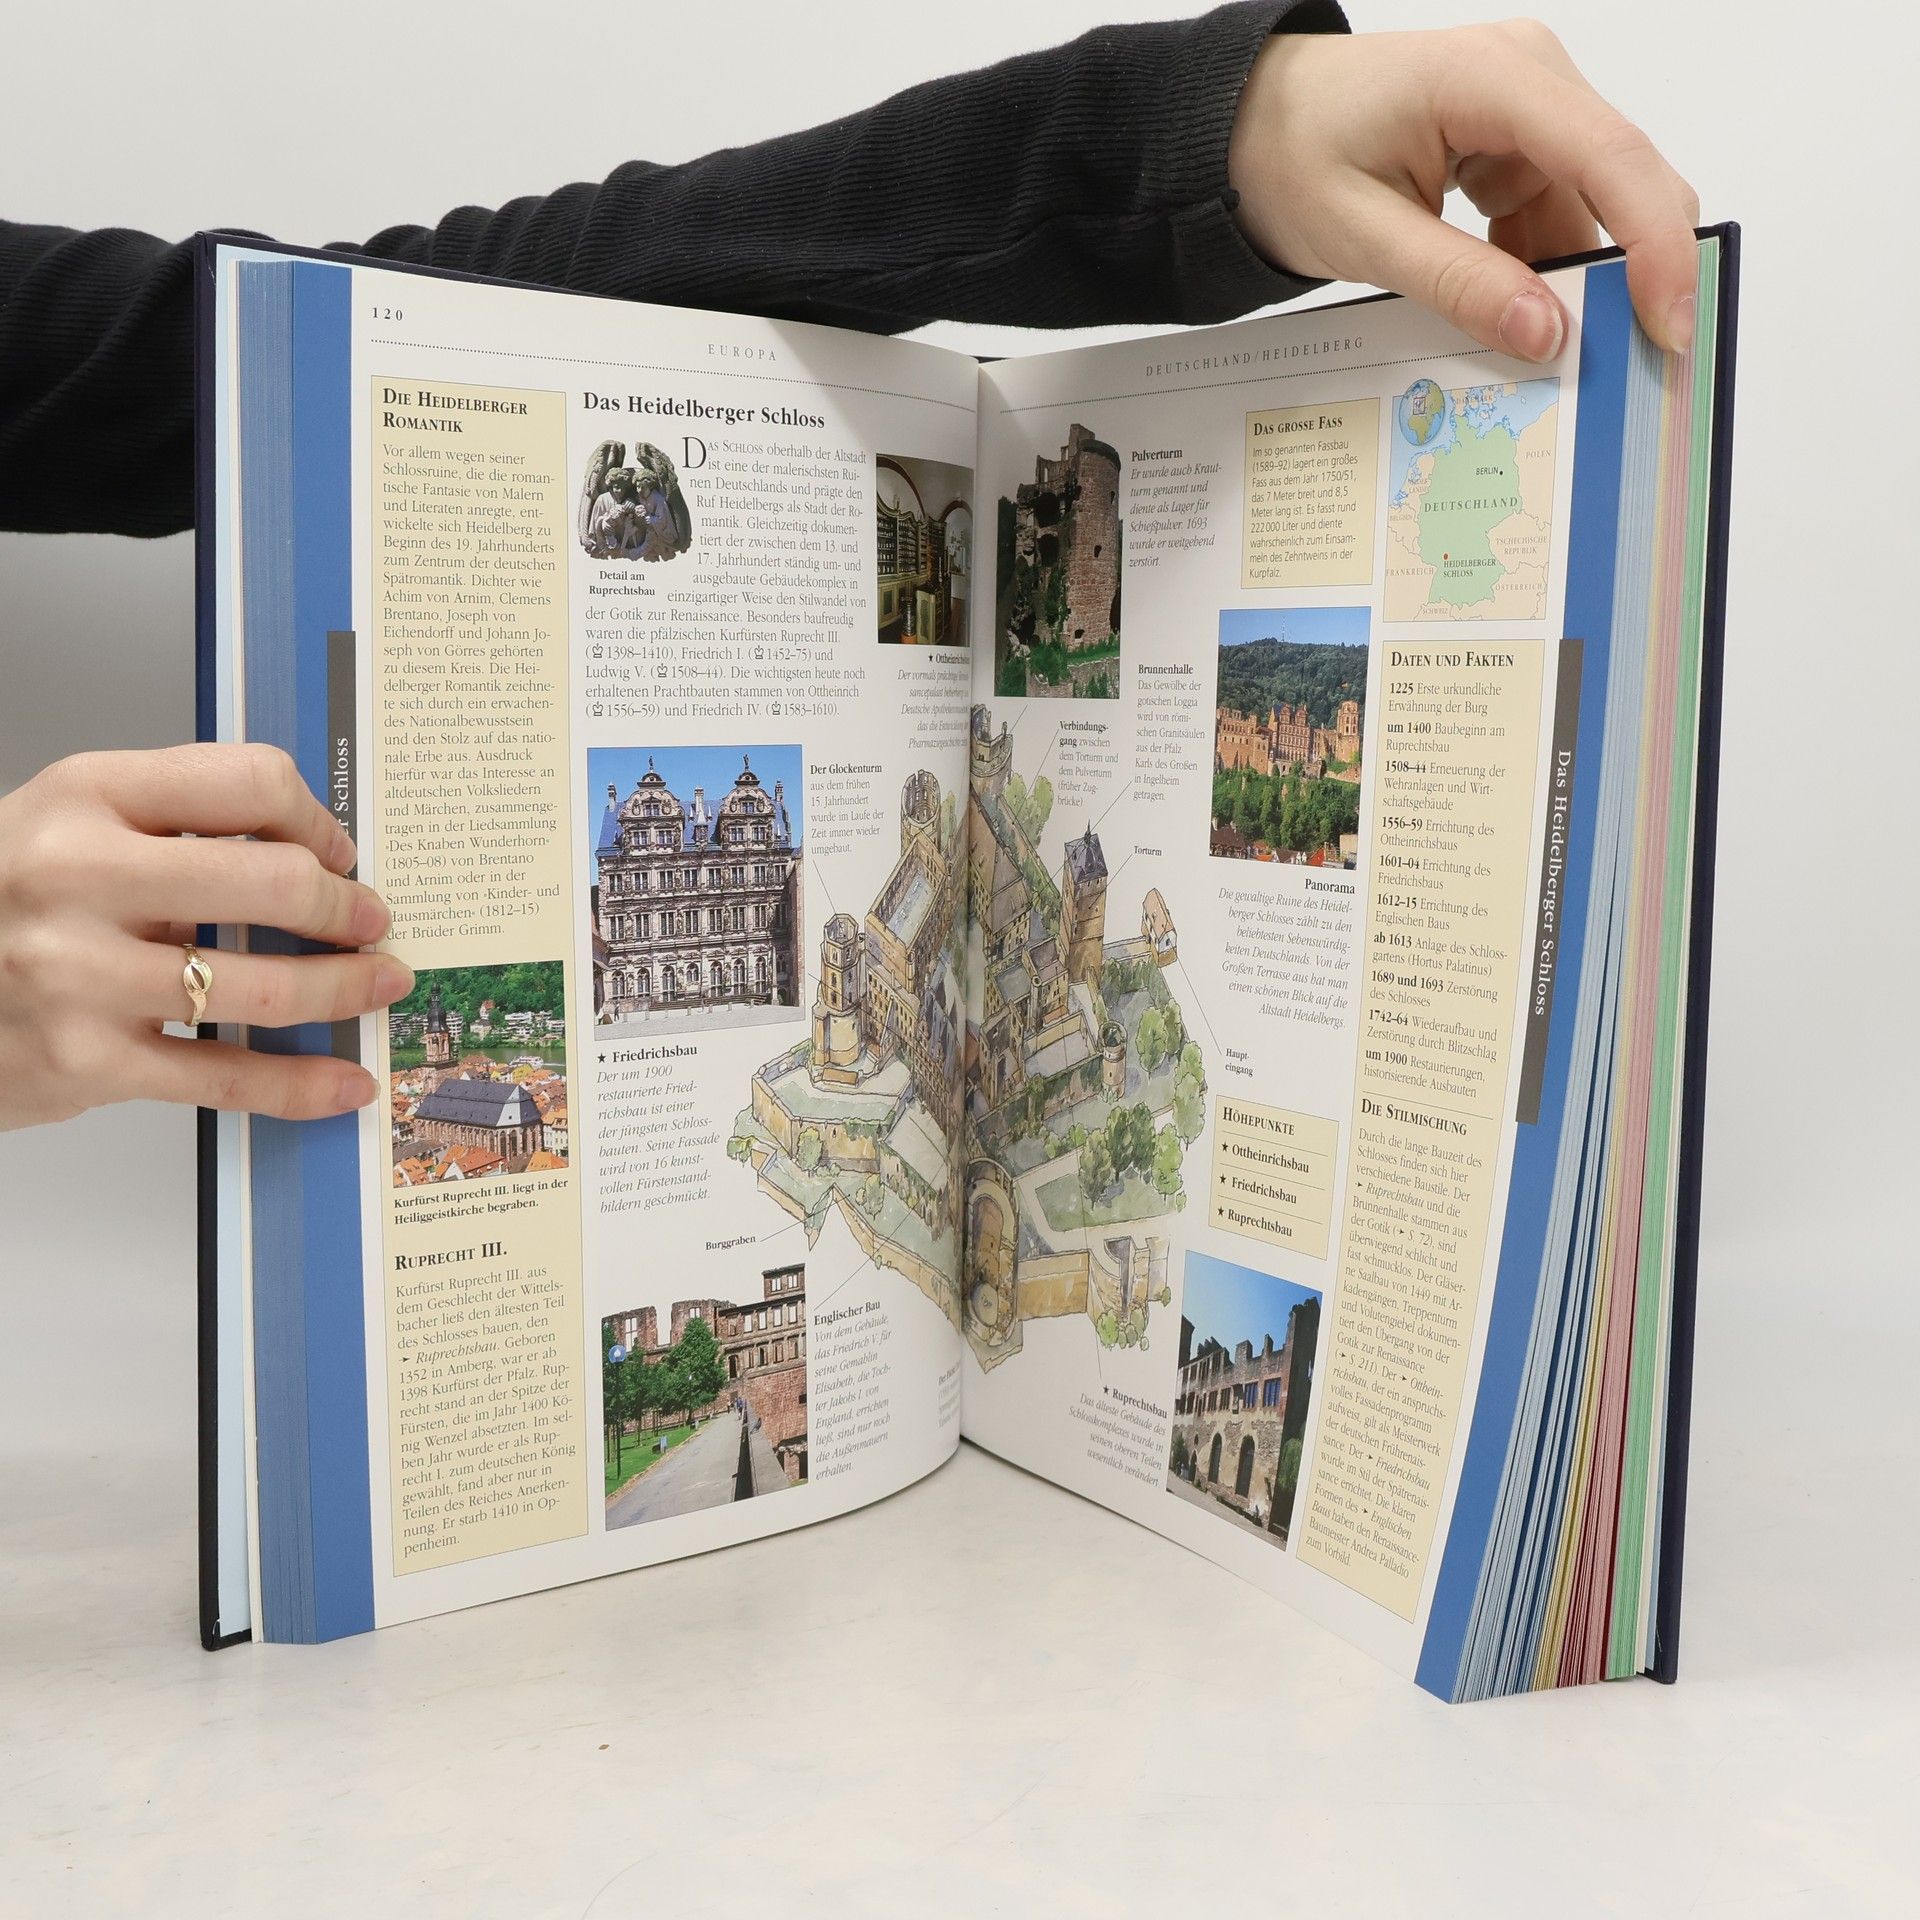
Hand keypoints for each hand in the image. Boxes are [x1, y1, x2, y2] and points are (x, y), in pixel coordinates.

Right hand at [0, 744, 410, 1129]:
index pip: (246, 782)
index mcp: (85, 797)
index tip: (337, 851)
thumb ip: (173, 826)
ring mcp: (80, 974)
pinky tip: (345, 1080)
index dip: (315, 819)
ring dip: (345, 989)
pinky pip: (225, 1076)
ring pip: (262, 986)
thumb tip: (311, 854)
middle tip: (372, 921)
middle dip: (346, 908)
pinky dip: (301, 1084)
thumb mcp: (70, 827)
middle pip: (273, 881)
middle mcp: (78, 877)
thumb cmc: (3, 902)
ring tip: (378, 984)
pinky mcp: (86, 1061)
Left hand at [1229, 19, 1700, 356]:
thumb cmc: (1286, 155)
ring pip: (1592, 209)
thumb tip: (1546, 333)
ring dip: (1580, 284)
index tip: (1668, 323)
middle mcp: (1530, 77)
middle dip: (1633, 273)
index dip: (1655, 245)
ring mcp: (1528, 110)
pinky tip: (1519, 320)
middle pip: (1622, 180)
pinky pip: (1555, 216)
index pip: (1610, 157)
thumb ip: (1459, 284)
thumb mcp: (1362, 235)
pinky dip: (1543, 274)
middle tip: (1635, 365)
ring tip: (1560, 358)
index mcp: (1493, 76)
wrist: (1246, 125)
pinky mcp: (1515, 145)